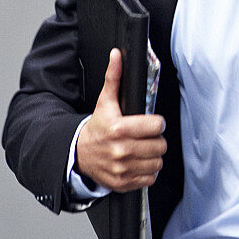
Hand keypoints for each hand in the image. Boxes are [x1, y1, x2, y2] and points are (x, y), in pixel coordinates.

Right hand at [75, 48, 166, 191]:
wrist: (78, 154)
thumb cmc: (97, 128)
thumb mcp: (105, 102)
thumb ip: (114, 77)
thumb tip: (117, 55)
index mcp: (119, 128)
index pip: (156, 126)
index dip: (156, 123)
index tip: (151, 123)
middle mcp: (121, 150)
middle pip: (159, 145)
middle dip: (155, 140)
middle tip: (145, 137)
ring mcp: (123, 168)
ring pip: (157, 163)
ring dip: (153, 156)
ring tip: (142, 149)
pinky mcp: (124, 182)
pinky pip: (150, 178)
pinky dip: (147, 172)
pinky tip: (138, 162)